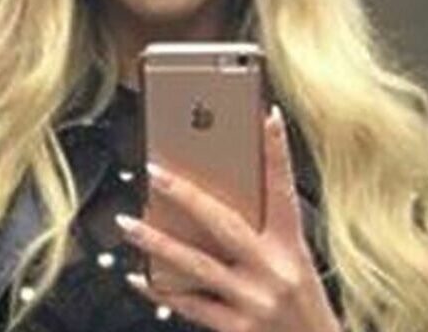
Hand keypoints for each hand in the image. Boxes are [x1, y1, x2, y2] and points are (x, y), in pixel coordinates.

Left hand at [115, 106, 342, 331]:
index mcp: (292, 247)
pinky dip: (160, 290)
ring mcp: (255, 300)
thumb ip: (261, 234)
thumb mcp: (293, 263)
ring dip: (156, 241)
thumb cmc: (300, 304)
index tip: (264, 116)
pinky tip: (138, 276)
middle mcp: (276, 270)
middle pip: (225, 223)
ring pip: (196, 264)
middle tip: (153, 171)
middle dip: (185, 194)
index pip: (283, 191)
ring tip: (128, 222)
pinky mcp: (238, 328)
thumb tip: (207, 200)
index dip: (276, 152)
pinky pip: (189, 305)